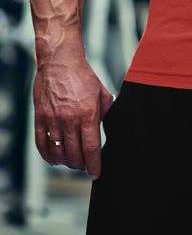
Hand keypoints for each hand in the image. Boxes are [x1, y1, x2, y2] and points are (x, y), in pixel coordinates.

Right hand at [33, 54, 114, 180]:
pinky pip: (42, 143)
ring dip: (66, 162)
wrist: (60, 61)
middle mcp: (70, 118)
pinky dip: (48, 156)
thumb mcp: (101, 92)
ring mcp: (53, 119)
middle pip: (75, 154)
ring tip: (72, 162)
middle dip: (81, 165)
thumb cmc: (82, 76)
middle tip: (85, 166)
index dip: (94, 164)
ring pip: (59, 152)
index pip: (91, 147)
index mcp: (88, 113)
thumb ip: (106, 112)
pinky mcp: (40, 117)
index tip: (96, 173)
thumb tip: (108, 129)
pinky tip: (55, 159)